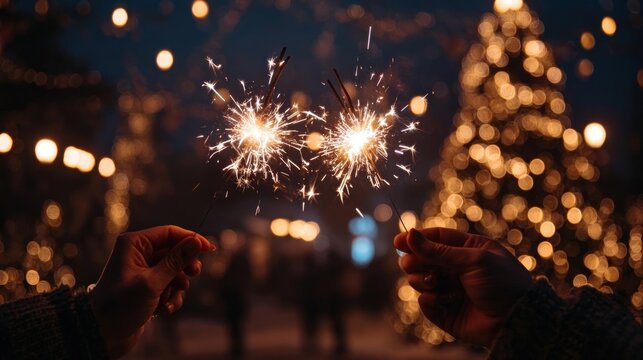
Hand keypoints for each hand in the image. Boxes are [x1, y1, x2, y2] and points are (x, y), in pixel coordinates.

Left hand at [89, 225, 214, 357]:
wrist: (101, 335)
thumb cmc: (119, 306)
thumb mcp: (151, 282)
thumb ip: (176, 261)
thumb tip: (196, 242)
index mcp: (135, 244)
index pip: (169, 233)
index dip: (190, 239)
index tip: (209, 248)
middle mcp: (138, 254)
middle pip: (174, 251)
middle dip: (184, 266)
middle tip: (192, 274)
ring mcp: (143, 272)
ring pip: (174, 271)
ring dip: (177, 287)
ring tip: (169, 299)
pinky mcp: (147, 288)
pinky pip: (169, 286)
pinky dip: (171, 297)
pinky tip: (164, 309)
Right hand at [394, 228, 531, 346]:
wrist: (517, 320)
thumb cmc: (504, 284)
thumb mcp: (474, 259)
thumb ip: (439, 250)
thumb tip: (411, 235)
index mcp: (467, 250)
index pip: (436, 238)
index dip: (416, 239)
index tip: (398, 241)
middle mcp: (456, 269)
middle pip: (422, 258)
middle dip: (415, 261)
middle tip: (412, 265)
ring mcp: (450, 290)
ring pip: (419, 280)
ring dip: (422, 280)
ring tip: (435, 283)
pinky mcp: (445, 312)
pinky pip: (425, 303)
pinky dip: (429, 300)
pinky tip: (441, 300)